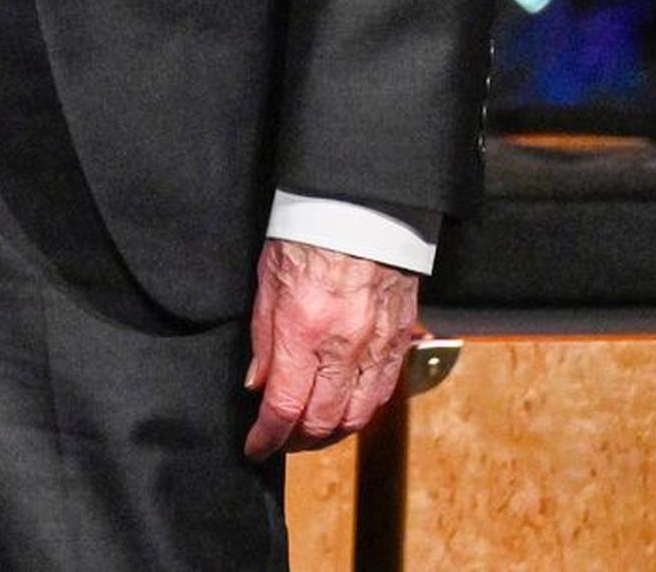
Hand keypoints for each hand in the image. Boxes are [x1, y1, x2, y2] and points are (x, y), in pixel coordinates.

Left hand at [243, 237, 420, 458]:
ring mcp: (376, 345)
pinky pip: (384, 391)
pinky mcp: (399, 339)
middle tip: (281, 441)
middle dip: (298, 440)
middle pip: (323, 420)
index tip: (256, 446)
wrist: (360, 208)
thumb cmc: (307, 233)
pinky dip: (363, 410)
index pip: (284, 406)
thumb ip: (263, 339)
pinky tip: (346, 409)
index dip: (268, 436)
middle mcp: (343, 345)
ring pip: (359, 415)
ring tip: (311, 432)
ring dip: (332, 432)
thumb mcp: (266, 280)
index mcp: (303, 329)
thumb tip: (258, 383)